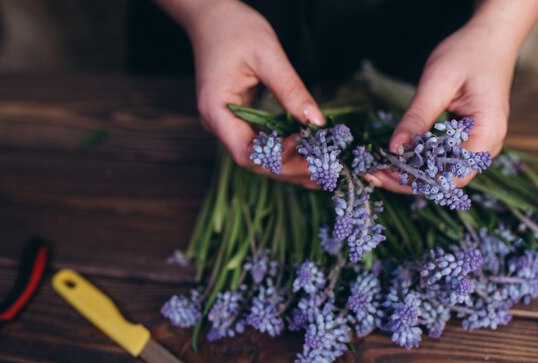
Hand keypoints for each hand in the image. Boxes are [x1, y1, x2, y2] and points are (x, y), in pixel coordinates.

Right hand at [161, 0, 324, 186]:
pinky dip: (285, 152)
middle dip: (291, 168)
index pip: (246, 153)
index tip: (307, 145)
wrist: (211, 16)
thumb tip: (316, 122)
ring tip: (324, 172)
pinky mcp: (238, 120)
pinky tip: (309, 158)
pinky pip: (262, 143)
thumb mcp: (268, 55)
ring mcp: (227, 124)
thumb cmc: (234, 28)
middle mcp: (218, 124)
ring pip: (260, 157)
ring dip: (291, 165)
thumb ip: (291, 90)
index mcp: (216, 111)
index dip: (278, 157)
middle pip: (256, 161)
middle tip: (326, 171)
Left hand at [369, 21, 514, 192]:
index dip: (415, 181)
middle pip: (445, 180)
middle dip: (407, 180)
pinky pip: (443, 159)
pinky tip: (397, 157)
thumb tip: (394, 149)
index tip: (384, 174)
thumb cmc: (468, 53)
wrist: (491, 38)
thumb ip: (417, 117)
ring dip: (411, 173)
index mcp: (487, 133)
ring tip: (380, 168)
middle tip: (373, 173)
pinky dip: (419, 161)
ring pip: (442, 173)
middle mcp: (488, 145)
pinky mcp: (469, 140)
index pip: (450, 177)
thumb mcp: (437, 83)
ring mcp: (479, 145)